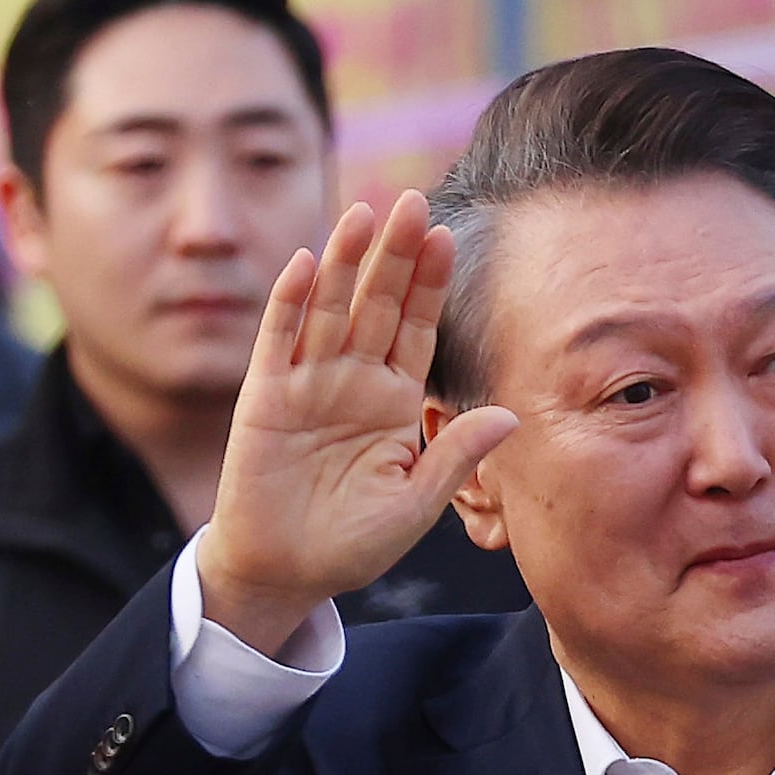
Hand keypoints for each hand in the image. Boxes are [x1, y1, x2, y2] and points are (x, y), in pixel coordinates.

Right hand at [198, 190, 517, 656]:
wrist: (285, 574)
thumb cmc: (352, 542)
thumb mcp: (416, 502)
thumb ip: (456, 454)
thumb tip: (510, 414)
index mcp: (395, 400)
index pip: (417, 329)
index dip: (430, 284)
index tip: (448, 237)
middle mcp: (353, 382)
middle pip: (377, 305)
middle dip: (394, 255)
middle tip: (412, 199)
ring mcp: (307, 385)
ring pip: (330, 311)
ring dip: (345, 262)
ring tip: (364, 213)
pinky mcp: (264, 400)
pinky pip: (278, 343)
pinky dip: (291, 304)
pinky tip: (307, 263)